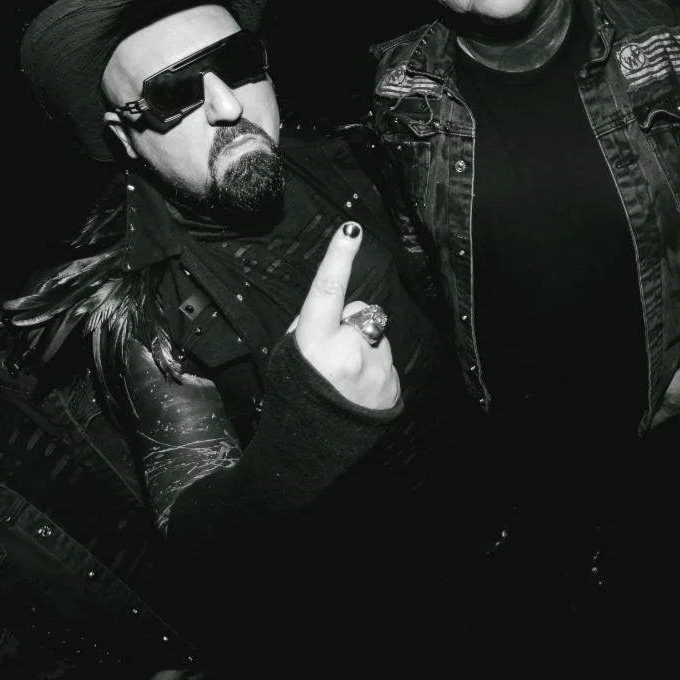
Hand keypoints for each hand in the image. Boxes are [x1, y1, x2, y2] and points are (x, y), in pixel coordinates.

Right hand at [288, 222, 400, 410]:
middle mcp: (348, 355)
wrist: (308, 450)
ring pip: (376, 335)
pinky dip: (374, 368)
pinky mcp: (391, 388)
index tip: (350, 229)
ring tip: (345, 377)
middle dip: (350, 323)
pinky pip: (386, 360)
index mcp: (314, 345)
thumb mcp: (288, 355)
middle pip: (359, 311)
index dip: (338, 257)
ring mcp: (374, 373)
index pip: (327, 292)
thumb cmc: (292, 396)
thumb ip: (313, 326)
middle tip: (332, 356)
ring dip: (365, 347)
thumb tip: (339, 306)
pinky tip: (357, 390)